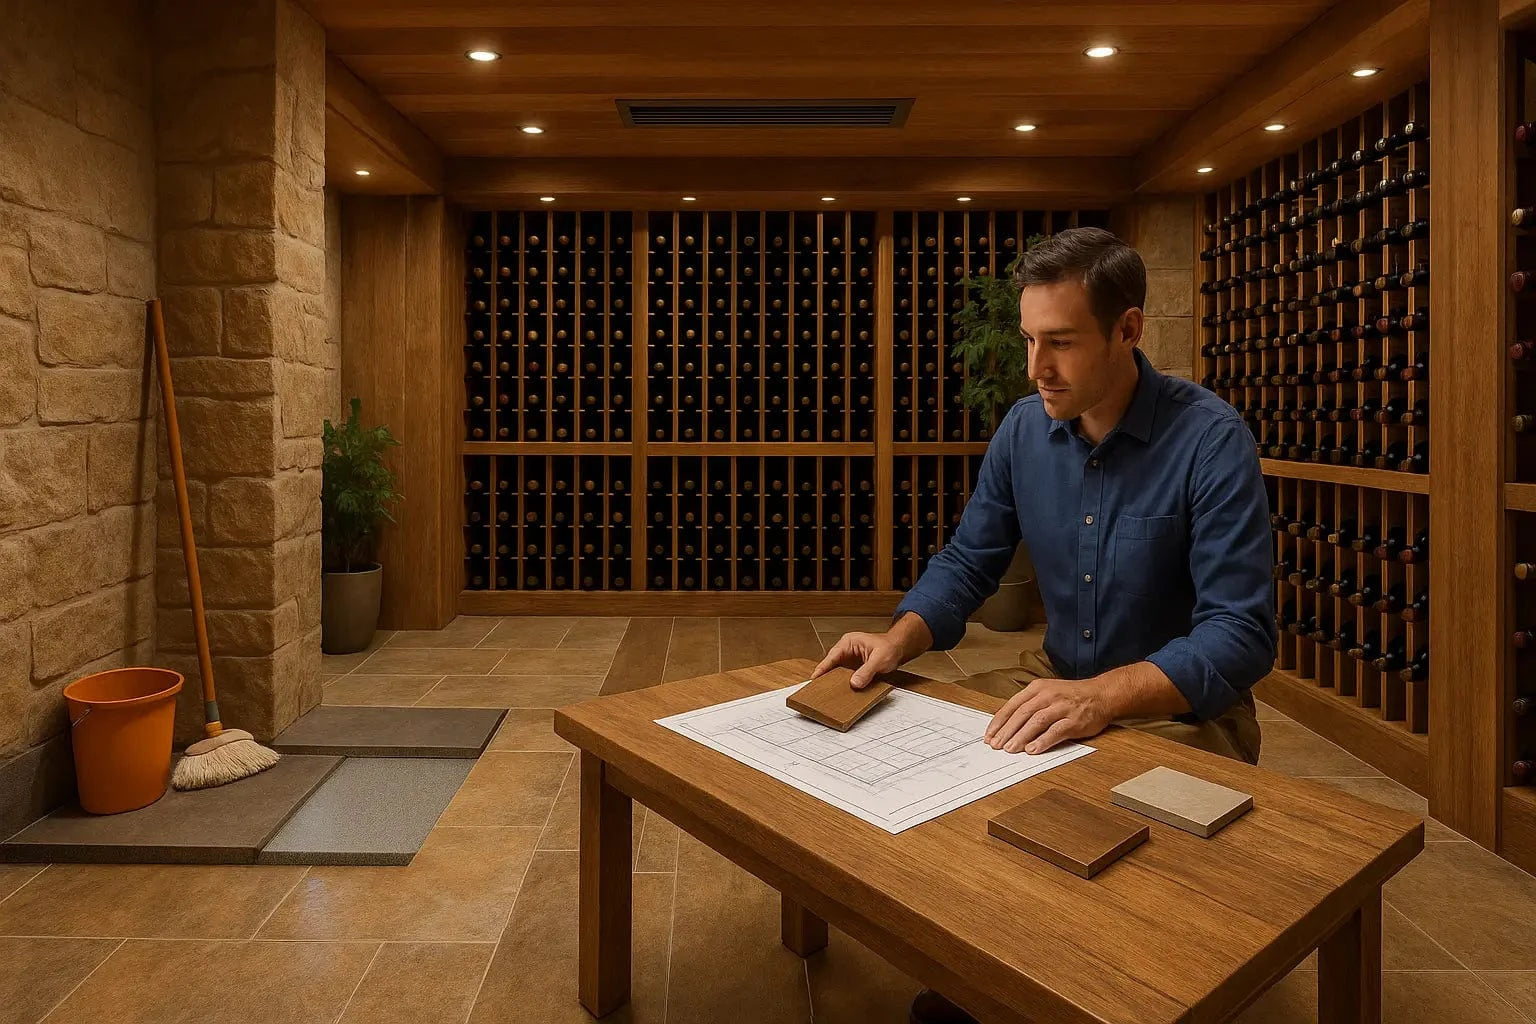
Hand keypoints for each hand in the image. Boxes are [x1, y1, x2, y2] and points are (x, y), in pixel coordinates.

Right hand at [812, 632, 903, 689]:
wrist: (899, 649)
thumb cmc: (890, 647)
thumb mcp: (879, 659)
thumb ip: (867, 671)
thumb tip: (855, 683)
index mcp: (848, 643)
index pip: (832, 656)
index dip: (822, 668)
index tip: (815, 678)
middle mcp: (846, 651)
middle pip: (832, 665)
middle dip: (826, 677)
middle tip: (817, 690)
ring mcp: (849, 660)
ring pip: (837, 673)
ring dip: (834, 682)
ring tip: (827, 694)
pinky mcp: (854, 669)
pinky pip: (845, 677)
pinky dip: (844, 685)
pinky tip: (842, 693)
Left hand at [984, 677, 1113, 753]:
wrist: (1101, 694)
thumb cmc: (1071, 696)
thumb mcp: (1047, 692)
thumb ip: (1029, 705)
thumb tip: (1007, 724)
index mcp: (1037, 688)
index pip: (1013, 705)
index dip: (999, 721)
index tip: (989, 735)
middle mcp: (1048, 696)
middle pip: (1022, 714)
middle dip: (1006, 731)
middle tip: (996, 745)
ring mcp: (1061, 708)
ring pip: (1036, 722)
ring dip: (1021, 737)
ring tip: (1010, 749)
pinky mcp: (1074, 720)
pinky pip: (1055, 731)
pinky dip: (1043, 741)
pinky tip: (1033, 749)